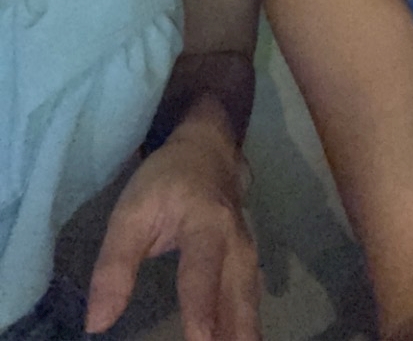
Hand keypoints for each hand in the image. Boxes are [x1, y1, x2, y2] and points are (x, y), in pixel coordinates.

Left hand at [85, 123, 260, 340]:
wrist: (208, 152)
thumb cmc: (166, 181)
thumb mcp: (132, 212)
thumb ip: (114, 265)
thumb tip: (98, 323)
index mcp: (206, 225)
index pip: (202, 272)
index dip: (201, 308)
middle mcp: (236, 245)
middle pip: (238, 296)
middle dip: (235, 334)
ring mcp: (249, 256)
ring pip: (250, 303)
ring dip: (245, 334)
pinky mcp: (249, 267)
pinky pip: (250, 303)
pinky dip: (245, 328)